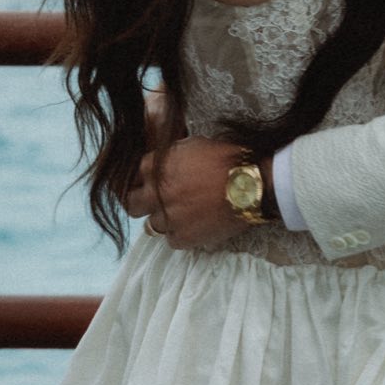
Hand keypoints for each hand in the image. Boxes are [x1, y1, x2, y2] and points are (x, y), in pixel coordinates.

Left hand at [126, 135, 243, 248]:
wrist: (251, 185)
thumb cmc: (227, 159)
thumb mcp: (193, 145)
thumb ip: (171, 157)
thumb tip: (165, 164)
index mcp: (156, 167)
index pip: (133, 177)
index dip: (143, 181)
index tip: (151, 184)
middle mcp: (155, 193)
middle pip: (133, 205)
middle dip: (143, 204)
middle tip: (159, 203)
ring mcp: (167, 218)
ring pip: (153, 225)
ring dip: (166, 220)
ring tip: (188, 214)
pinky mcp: (182, 238)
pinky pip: (173, 240)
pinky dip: (183, 234)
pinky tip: (199, 225)